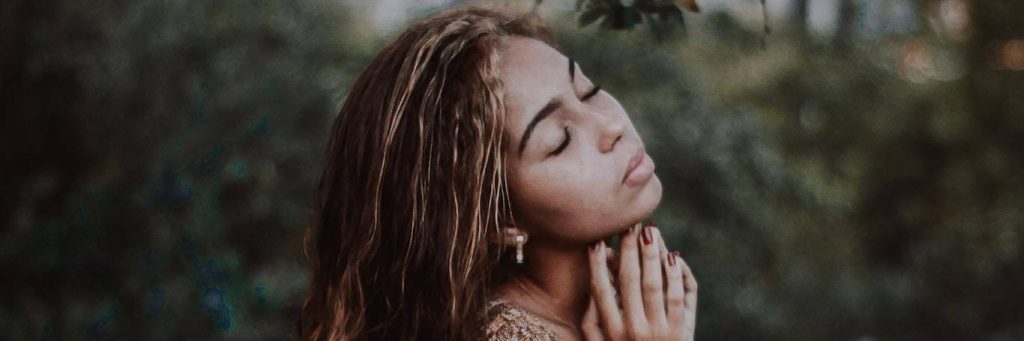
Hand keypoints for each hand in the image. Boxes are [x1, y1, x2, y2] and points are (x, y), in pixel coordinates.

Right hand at [583, 221, 697, 339]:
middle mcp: (633, 329)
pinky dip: (675, 274)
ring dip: (651, 254)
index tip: (598, 242)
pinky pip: (677, 296)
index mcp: (611, 332)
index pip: (601, 289)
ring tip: (649, 231)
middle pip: (629, 280)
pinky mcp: (681, 330)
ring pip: (654, 283)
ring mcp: (659, 330)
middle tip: (628, 225)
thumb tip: (594, 287)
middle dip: (629, 249)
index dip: (598, 264)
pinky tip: (671, 255)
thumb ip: (592, 320)